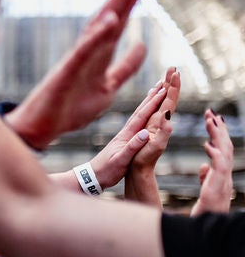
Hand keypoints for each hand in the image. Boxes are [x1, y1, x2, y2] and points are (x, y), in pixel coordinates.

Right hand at [5, 0, 153, 149]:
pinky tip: (112, 19)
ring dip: (116, 3)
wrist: (41, 129)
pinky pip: (83, 51)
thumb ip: (125, 68)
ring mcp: (76, 59)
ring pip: (99, 25)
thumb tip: (142, 46)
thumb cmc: (69, 110)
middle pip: (113, 13)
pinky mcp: (66, 72)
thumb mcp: (108, 88)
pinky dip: (97, 35)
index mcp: (100, 53)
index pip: (121, 19)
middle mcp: (88, 50)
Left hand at [87, 68, 177, 186]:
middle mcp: (125, 131)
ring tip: (157, 88)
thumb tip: (145, 133)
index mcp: (126, 135)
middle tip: (164, 79)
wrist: (91, 177)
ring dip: (149, 100)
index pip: (142, 115)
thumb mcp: (120, 161)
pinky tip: (145, 110)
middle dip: (153, 94)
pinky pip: (137, 121)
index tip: (165, 88)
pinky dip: (143, 112)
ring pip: (139, 113)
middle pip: (141, 109)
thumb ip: (132, 147)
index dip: (154, 102)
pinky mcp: (124, 139)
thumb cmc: (106, 171)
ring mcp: (124, 134)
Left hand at [194, 108, 234, 214]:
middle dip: (219, 130)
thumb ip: (206, 179)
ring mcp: (222, 185)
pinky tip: (207, 144)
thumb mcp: (203, 194)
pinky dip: (215, 155)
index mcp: (219, 178)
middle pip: (225, 149)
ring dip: (218, 136)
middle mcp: (224, 179)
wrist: (203, 238)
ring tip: (210, 121)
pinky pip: (218, 170)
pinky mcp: (216, 191)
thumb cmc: (203, 217)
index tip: (212, 120)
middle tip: (210, 112)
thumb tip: (205, 166)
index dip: (217, 136)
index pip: (221, 152)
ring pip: (225, 155)